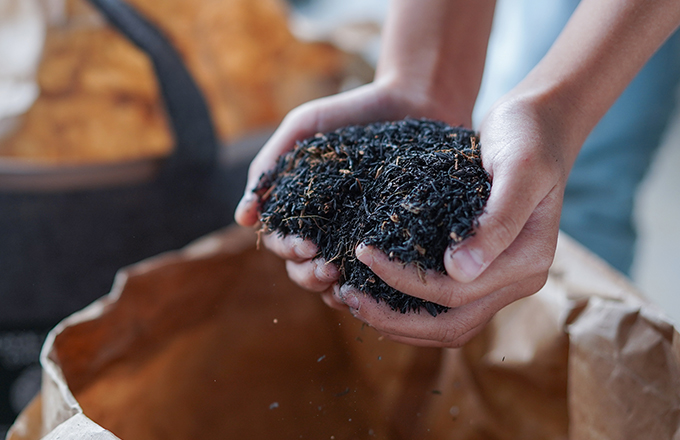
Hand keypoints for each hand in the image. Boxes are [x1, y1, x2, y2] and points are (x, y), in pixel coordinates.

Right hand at [235, 79, 471, 308]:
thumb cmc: (350, 114)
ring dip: (332, 290)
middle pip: (303, 269)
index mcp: (301, 210)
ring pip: (334, 282)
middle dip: (309, 275)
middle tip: (327, 270)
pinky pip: (375, 276)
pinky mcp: (389, 242)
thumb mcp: (304, 129)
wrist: (409, 102)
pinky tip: (374, 290)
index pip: (281, 242)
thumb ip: (269, 168)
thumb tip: (242, 218)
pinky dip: (369, 289)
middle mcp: (326, 230)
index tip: (305, 245)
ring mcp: (358, 239)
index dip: (287, 249)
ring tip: (345, 283)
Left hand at [335, 92, 574, 346]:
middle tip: (347, 296)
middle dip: (394, 319)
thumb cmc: (528, 139)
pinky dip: (410, 306)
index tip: (362, 252)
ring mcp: (501, 279)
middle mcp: (516, 280)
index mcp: (527, 262)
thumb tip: (459, 272)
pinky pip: (445, 305)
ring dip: (399, 322)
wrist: (540, 127)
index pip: (455, 292)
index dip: (404, 280)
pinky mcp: (484, 270)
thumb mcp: (519, 170)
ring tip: (354, 300)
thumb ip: (498, 221)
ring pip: (448, 325)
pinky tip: (376, 291)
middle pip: (451, 325)